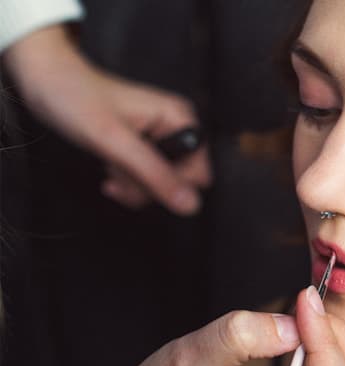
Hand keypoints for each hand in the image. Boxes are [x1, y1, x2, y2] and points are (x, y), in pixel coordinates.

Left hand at [3, 24, 210, 214]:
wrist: (46, 81)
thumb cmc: (76, 99)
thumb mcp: (115, 142)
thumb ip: (155, 175)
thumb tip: (190, 206)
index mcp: (181, 120)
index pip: (200, 174)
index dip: (173, 185)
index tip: (140, 179)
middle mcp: (176, 128)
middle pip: (181, 182)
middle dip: (147, 187)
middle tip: (118, 173)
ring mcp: (160, 138)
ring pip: (161, 185)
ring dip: (133, 186)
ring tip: (110, 168)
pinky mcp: (144, 146)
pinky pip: (146, 178)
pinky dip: (127, 180)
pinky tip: (109, 168)